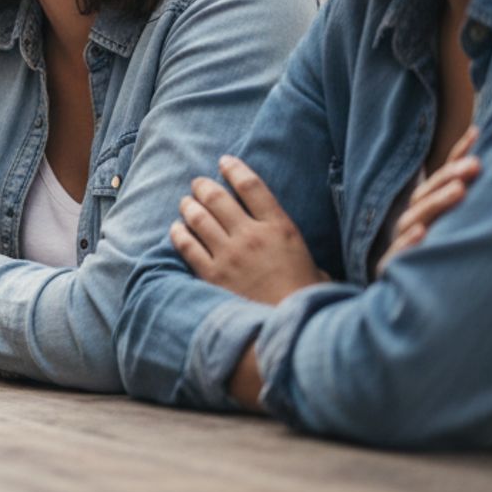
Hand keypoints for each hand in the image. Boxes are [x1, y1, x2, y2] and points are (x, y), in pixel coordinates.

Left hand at [172, 155, 324, 305]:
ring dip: (188, 206)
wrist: (289, 330)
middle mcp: (251, 236)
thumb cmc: (307, 299)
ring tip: (186, 203)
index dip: (236, 170)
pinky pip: (187, 245)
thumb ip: (295, 253)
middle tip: (198, 183)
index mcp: (280, 229)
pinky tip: (176, 229)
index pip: (253, 187)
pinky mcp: (211, 275)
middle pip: (218, 197)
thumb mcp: (314, 265)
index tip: (225, 161)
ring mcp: (229, 255)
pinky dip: (179, 233)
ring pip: (198, 218)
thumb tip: (298, 256)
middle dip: (204, 186)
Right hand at [377, 126, 479, 277]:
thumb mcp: (446, 231)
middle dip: (450, 177)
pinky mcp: (392, 268)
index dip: (456, 156)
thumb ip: (459, 201)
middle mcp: (410, 222)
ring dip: (436, 204)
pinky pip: (401, 254)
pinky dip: (410, 243)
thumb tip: (488, 161)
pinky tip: (423, 234)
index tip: (478, 134)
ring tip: (459, 192)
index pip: (438, 177)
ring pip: (415, 219)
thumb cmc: (432, 261)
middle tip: (476, 166)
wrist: (405, 308)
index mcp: (423, 210)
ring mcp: (400, 243)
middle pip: (427, 194)